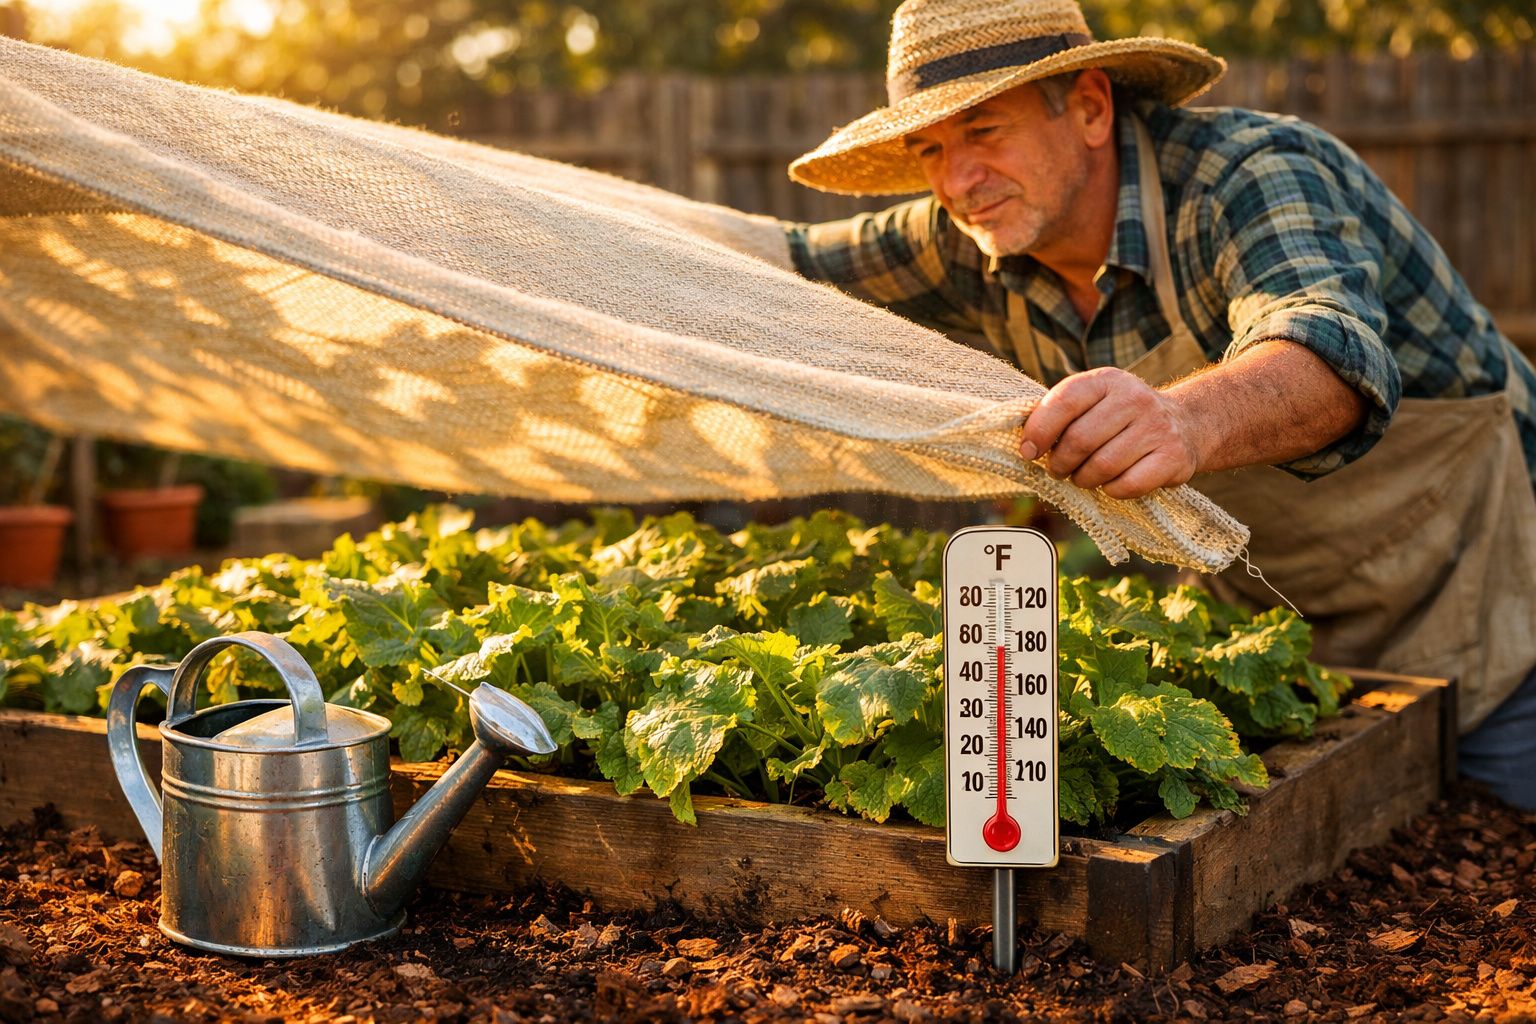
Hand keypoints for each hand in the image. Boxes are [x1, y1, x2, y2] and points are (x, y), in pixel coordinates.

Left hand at [1019, 367, 1200, 498]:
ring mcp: (1157, 427)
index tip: (1029, 452)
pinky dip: (1112, 491)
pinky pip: (1128, 485)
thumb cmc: (1120, 418)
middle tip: (1058, 470)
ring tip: (1083, 477)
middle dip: (1060, 463)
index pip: (1065, 401)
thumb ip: (1060, 413)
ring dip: (1084, 479)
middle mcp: (1135, 398)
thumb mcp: (1094, 401)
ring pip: (1102, 466)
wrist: (1184, 424)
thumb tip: (1025, 443)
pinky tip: (1111, 483)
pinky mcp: (1174, 457)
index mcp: (1107, 380)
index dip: (1039, 430)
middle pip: (1080, 440)